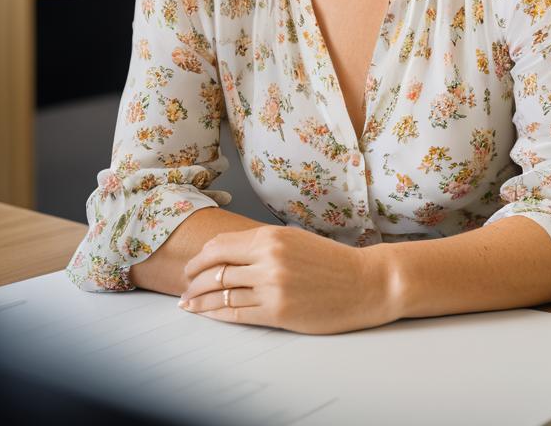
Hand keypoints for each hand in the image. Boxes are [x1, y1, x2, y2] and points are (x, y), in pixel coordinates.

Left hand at [179, 225, 395, 333]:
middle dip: (193, 279)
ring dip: (198, 299)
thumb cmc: (334, 262)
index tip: (192, 265)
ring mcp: (272, 286)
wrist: (367, 282)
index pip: (221, 245)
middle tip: (184, 285)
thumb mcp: (296, 241)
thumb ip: (264, 245)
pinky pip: (236, 313)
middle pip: (215, 268)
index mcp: (273, 236)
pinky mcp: (278, 311)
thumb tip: (228, 254)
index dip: (200, 256)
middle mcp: (269, 259)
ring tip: (187, 303)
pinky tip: (205, 314)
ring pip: (221, 292)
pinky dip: (215, 314)